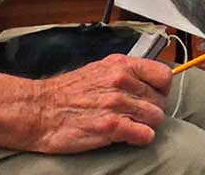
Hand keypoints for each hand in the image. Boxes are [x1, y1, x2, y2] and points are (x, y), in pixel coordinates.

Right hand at [31, 54, 171, 152]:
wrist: (40, 110)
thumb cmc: (68, 92)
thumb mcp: (100, 70)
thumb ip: (125, 73)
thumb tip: (148, 81)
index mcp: (121, 65)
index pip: (164, 74)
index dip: (161, 89)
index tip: (153, 96)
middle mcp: (122, 81)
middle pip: (161, 100)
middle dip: (152, 110)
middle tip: (137, 116)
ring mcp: (117, 103)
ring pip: (155, 118)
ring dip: (146, 125)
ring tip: (131, 127)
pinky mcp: (111, 126)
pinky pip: (145, 134)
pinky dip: (141, 138)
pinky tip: (130, 136)